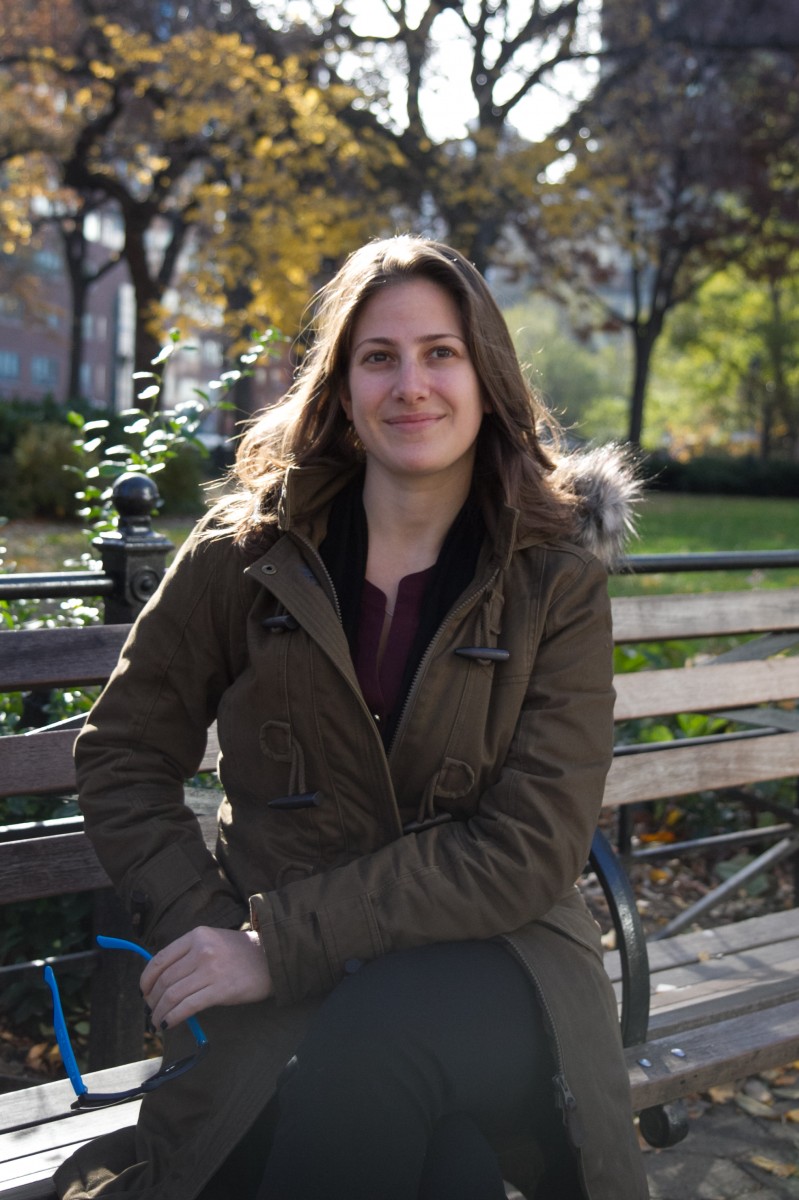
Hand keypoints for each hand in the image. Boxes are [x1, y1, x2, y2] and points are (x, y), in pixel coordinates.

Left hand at [140, 926, 272, 1030]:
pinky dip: (172, 1018)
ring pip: (173, 995)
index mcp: (196, 936)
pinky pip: (187, 1007)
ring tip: (158, 1022)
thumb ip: (188, 954)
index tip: (143, 992)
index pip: (160, 959)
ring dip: (159, 1012)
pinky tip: (168, 1024)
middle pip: (164, 980)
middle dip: (152, 999)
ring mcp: (211, 969)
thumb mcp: (212, 941)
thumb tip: (162, 981)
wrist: (272, 957)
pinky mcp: (220, 989)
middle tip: (151, 1011)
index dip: (146, 979)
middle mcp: (201, 950)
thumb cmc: (241, 953)